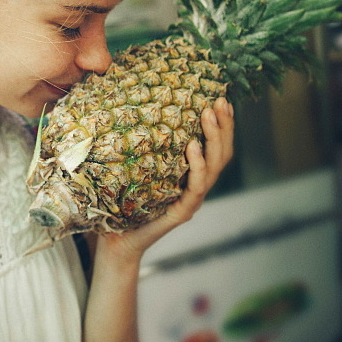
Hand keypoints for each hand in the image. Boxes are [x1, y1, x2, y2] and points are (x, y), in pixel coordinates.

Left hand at [97, 97, 234, 263]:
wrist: (116, 241)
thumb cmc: (123, 202)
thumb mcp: (138, 167)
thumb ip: (146, 145)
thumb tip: (136, 105)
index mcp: (191, 175)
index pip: (216, 147)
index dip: (223, 125)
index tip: (222, 100)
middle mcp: (197, 187)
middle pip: (222, 154)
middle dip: (224, 126)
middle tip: (219, 101)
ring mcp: (192, 200)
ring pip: (214, 167)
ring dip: (213, 138)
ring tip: (207, 115)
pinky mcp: (182, 212)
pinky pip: (196, 187)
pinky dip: (197, 165)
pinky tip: (193, 146)